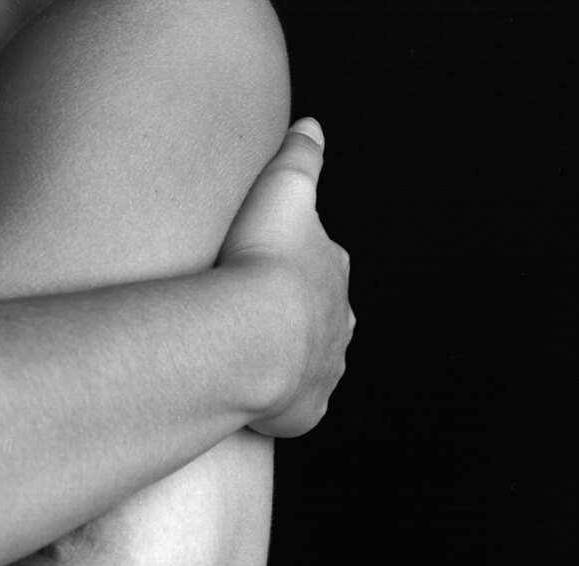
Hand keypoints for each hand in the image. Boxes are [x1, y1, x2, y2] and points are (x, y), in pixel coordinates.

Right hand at [218, 118, 354, 437]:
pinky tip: (260, 399)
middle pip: (323, 316)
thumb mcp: (283, 189)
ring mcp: (326, 370)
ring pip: (314, 363)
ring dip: (292, 360)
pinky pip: (298, 407)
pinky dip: (284, 403)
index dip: (295, 264)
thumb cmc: (262, 259)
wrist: (254, 333)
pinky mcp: (309, 411)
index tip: (269, 266)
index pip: (323, 264)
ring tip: (257, 359)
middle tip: (260, 317)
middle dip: (299, 317)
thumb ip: (301, 155)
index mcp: (333, 272)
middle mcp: (340, 322)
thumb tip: (312, 125)